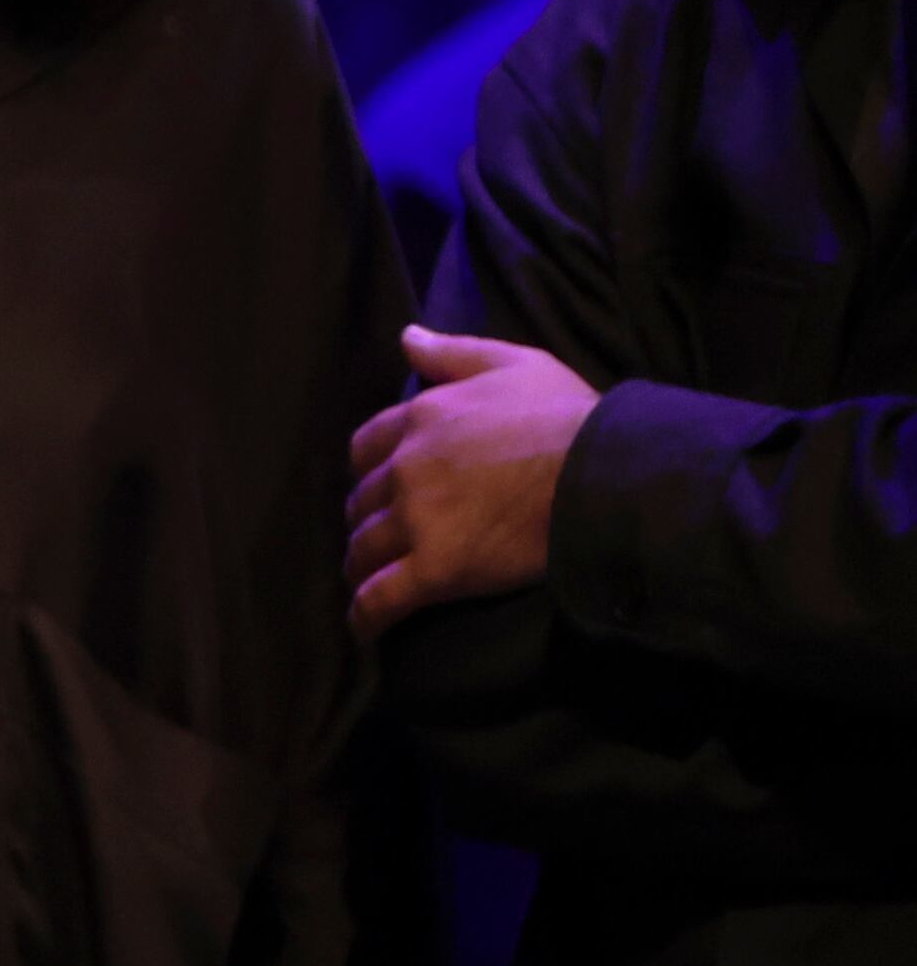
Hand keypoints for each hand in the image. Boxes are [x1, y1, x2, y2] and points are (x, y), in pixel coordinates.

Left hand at [348, 327, 600, 640]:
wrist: (604, 471)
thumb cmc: (567, 414)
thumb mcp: (513, 363)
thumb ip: (453, 353)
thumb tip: (406, 337)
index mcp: (421, 418)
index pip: (365, 448)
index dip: (370, 470)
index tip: (381, 484)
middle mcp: (406, 470)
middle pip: (362, 502)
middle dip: (367, 518)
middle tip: (381, 535)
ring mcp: (417, 522)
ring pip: (364, 549)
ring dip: (361, 565)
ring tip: (368, 579)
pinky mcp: (435, 570)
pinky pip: (381, 599)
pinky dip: (365, 616)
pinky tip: (363, 628)